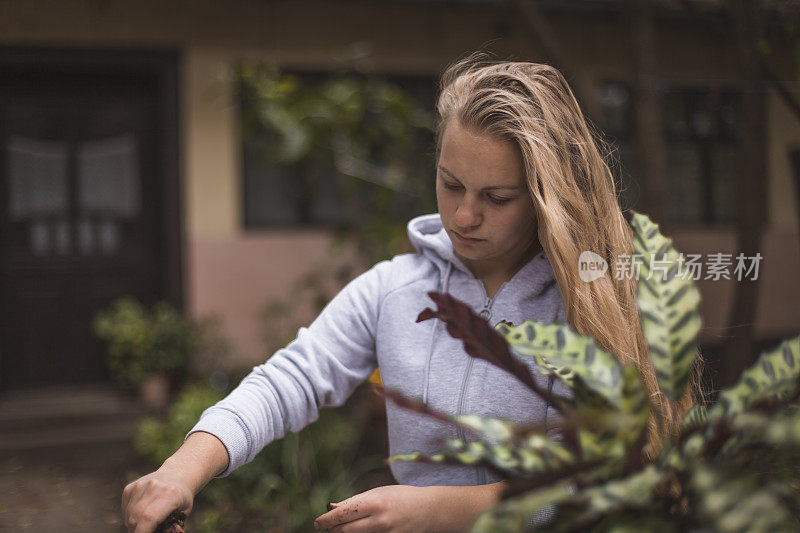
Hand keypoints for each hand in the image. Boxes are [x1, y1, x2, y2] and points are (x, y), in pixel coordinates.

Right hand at [121, 431, 228, 532]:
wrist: (176, 475)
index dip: (143, 532)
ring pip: (128, 515)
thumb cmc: (181, 499)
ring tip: (145, 523)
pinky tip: (141, 512)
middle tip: (145, 532)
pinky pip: (125, 509)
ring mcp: (140, 485)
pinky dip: (130, 516)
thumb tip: (159, 532)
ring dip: (133, 524)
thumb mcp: (183, 513)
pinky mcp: (130, 487)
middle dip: (136, 531)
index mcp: (170, 494)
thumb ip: (172, 526)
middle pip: (135, 518)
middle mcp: (154, 487)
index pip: (149, 518)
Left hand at [313, 485, 435, 532]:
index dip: (327, 520)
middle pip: (346, 531)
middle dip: (333, 529)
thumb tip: (331, 507)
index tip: (318, 522)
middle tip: (325, 526)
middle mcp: (380, 521)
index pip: (344, 514)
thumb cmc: (401, 498)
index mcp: (376, 503)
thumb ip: (355, 501)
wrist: (429, 511)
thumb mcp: (378, 493)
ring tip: (341, 528)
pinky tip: (358, 530)